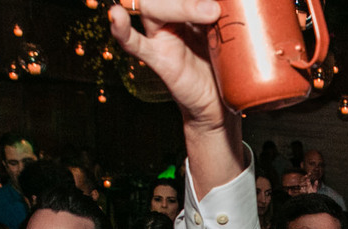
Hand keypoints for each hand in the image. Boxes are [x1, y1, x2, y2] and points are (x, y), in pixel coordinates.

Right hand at [109, 0, 227, 129]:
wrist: (219, 100)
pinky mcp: (155, 56)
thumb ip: (229, 12)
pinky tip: (116, 16)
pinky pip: (133, 42)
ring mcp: (159, 34)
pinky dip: (122, 29)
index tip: (217, 2)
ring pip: (152, 8)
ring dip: (179, 6)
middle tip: (217, 7)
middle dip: (189, 0)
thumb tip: (231, 4)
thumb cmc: (224, 63)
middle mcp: (169, 15)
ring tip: (212, 12)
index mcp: (188, 6)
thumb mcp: (231, 32)